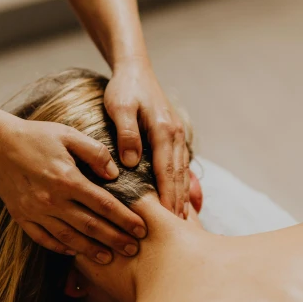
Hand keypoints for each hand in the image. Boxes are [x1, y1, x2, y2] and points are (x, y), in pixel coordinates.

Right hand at [0, 115, 145, 262]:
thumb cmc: (36, 136)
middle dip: (114, 239)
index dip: (124, 218)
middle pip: (90, 226)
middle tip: (134, 250)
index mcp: (66, 179)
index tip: (142, 228)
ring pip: (68, 237)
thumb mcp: (68, 135)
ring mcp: (35, 211)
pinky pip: (43, 238)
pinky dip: (59, 247)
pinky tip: (74, 251)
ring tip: (109, 258)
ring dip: (91, 250)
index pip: (103, 204)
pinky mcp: (21, 216)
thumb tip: (115, 174)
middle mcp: (51, 199)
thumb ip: (95, 152)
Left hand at [104, 61, 189, 217]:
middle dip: (179, 204)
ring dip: (182, 197)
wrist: (135, 69)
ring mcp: (176, 136)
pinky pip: (179, 166)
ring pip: (181, 173)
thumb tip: (131, 163)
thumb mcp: (120, 107)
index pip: (167, 171)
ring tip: (180, 222)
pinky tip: (181, 200)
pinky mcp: (172, 137)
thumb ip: (126, 133)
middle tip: (177, 231)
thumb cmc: (124, 88)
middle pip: (178, 176)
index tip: (167, 220)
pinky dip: (182, 184)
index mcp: (163, 130)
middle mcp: (174, 135)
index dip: (167, 197)